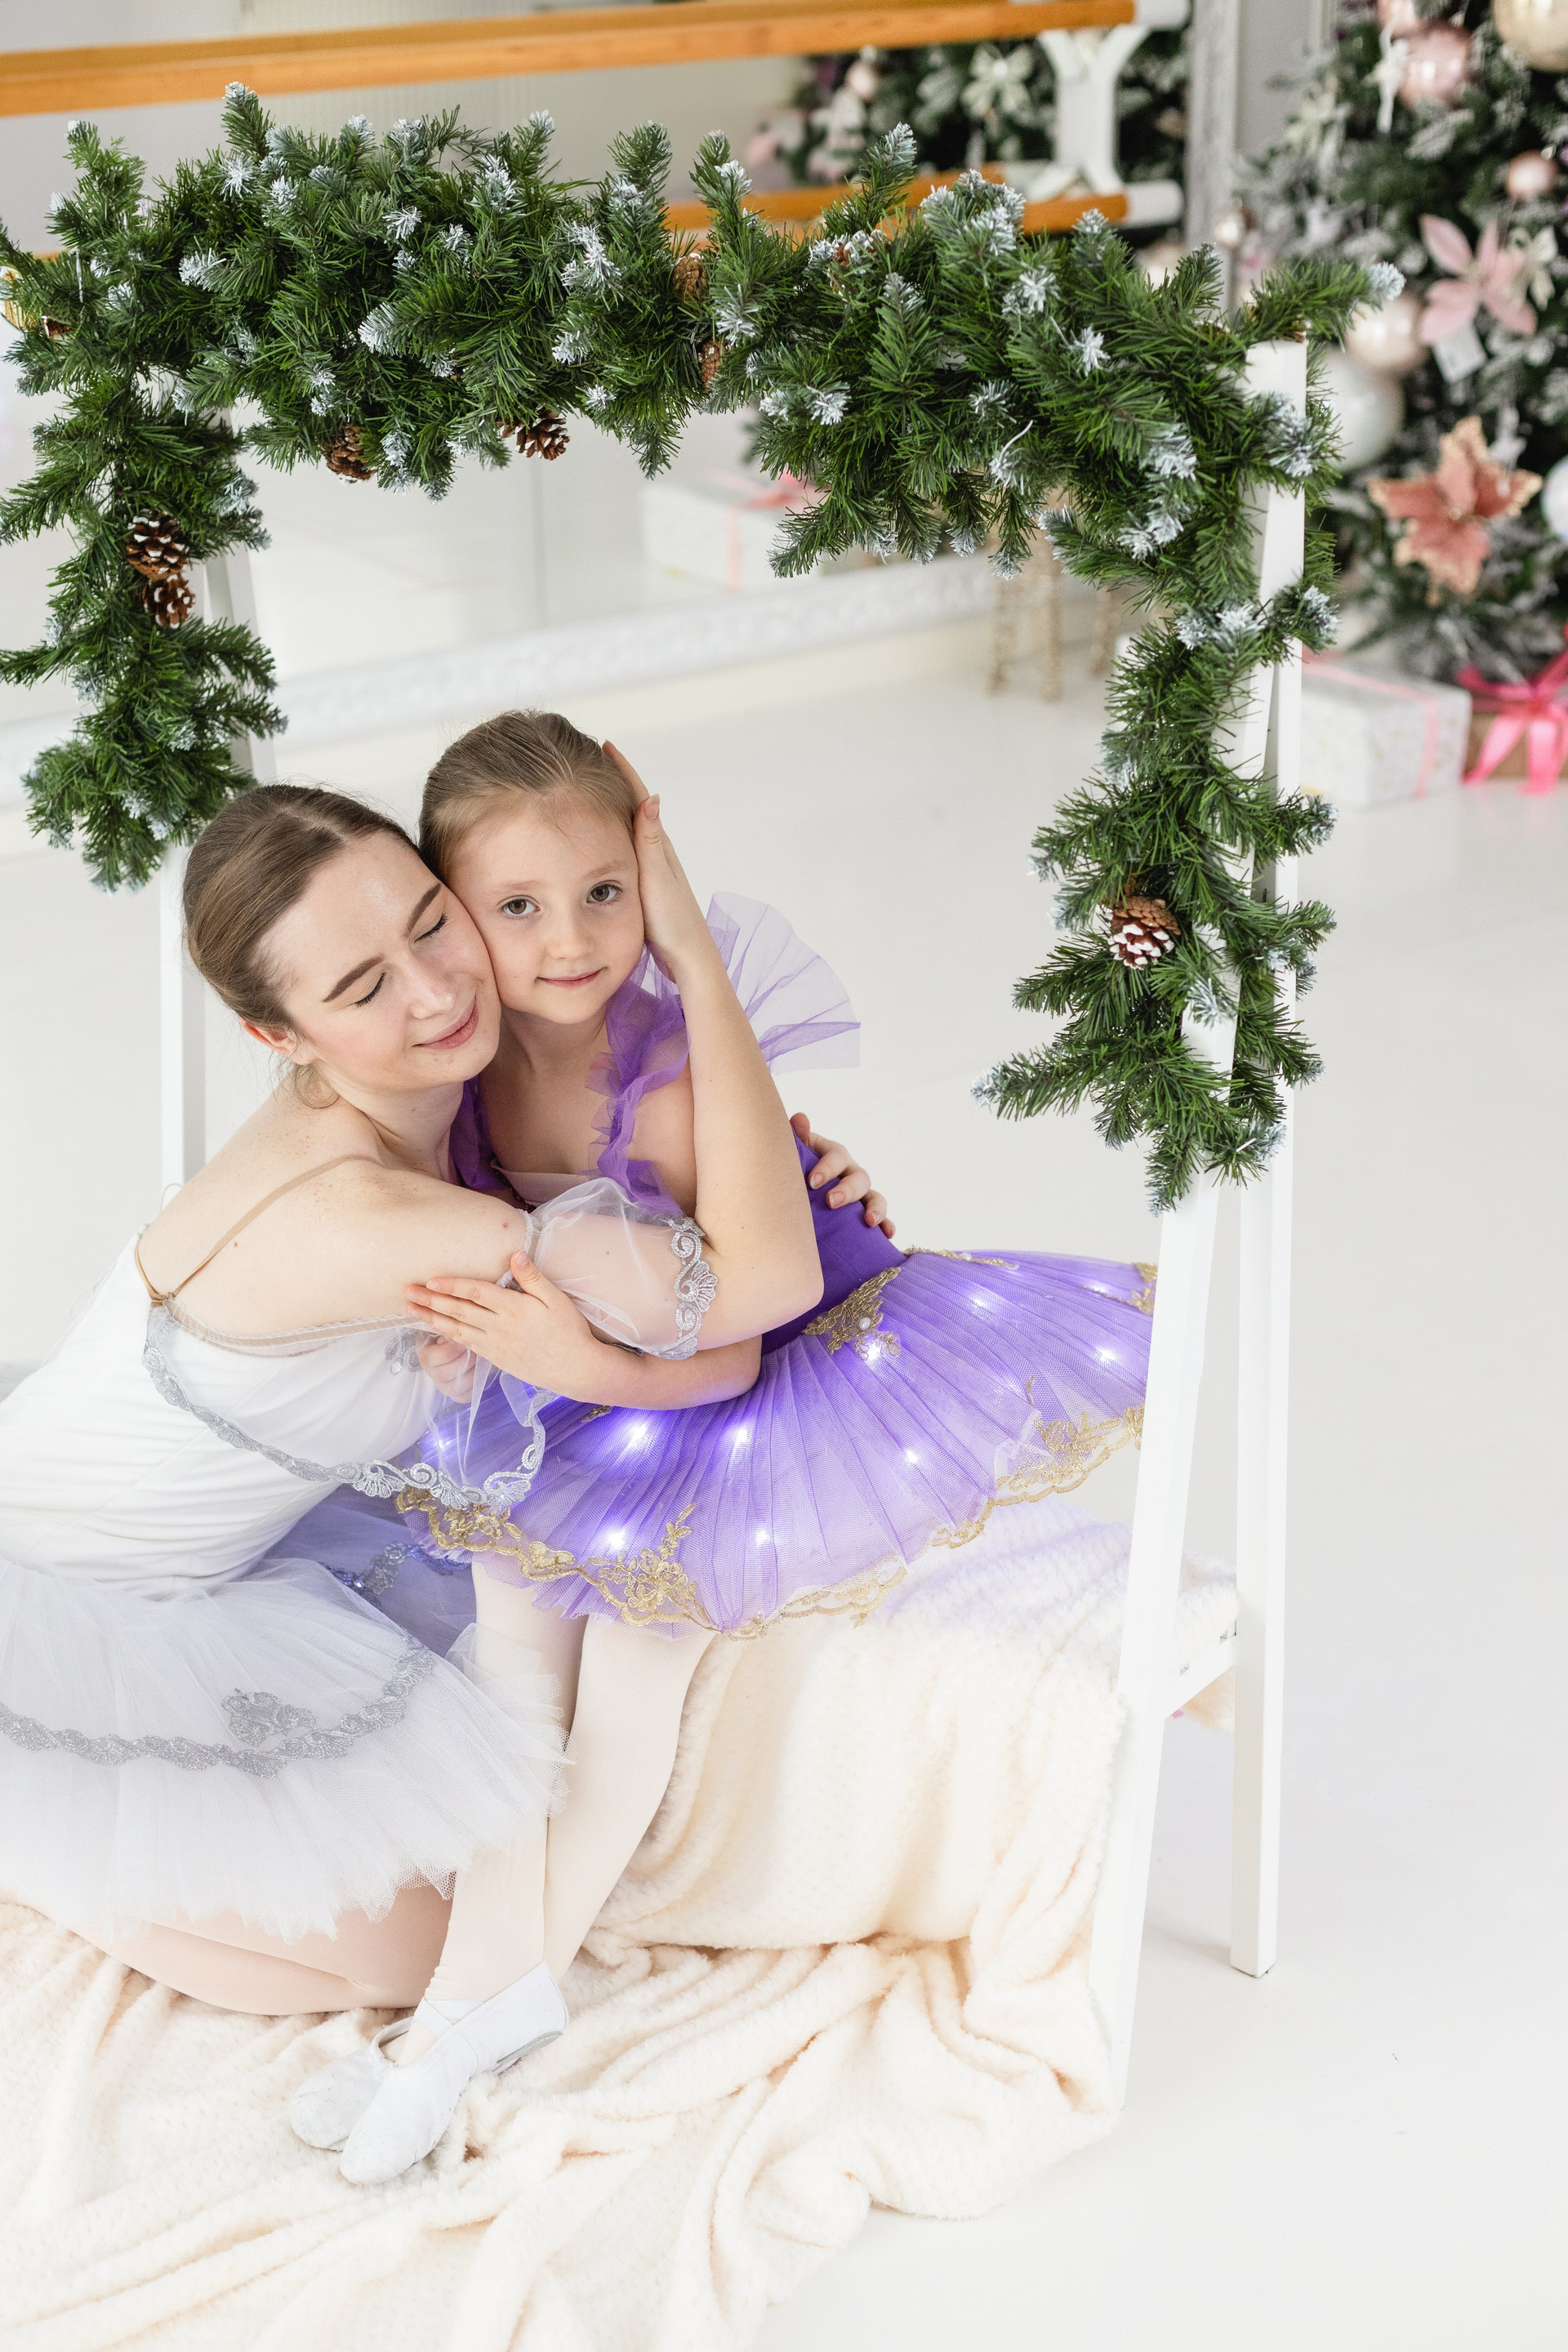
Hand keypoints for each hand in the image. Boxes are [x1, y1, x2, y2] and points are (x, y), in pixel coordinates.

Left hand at [407, 1253, 635, 1401]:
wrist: (575, 1369)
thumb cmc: (569, 1331)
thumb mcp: (557, 1299)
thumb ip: (533, 1277)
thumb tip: (514, 1254)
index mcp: (514, 1309)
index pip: (476, 1293)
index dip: (452, 1285)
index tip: (430, 1279)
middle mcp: (499, 1327)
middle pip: (459, 1311)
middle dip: (431, 1301)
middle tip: (407, 1292)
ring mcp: (494, 1345)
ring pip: (456, 1329)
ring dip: (431, 1318)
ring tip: (411, 1309)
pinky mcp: (494, 1358)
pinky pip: (465, 1343)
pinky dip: (446, 1334)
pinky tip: (435, 1327)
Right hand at [603, 741, 715, 984]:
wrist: (688, 956)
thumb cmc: (673, 922)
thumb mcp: (656, 879)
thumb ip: (651, 842)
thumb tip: (651, 797)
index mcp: (660, 846)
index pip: (639, 797)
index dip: (623, 770)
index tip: (605, 744)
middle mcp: (659, 851)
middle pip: (635, 805)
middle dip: (616, 779)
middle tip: (593, 758)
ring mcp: (655, 867)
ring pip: (631, 826)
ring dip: (615, 805)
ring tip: (592, 789)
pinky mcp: (649, 883)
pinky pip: (628, 847)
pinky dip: (615, 832)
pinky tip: (604, 838)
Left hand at [791, 1111, 894, 1237]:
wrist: (798, 1192)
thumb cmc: (796, 1169)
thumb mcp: (796, 1152)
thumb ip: (797, 1137)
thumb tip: (800, 1118)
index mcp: (833, 1156)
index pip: (836, 1156)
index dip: (827, 1167)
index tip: (812, 1182)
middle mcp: (850, 1173)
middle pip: (858, 1177)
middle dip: (847, 1190)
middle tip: (830, 1202)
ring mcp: (861, 1193)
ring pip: (875, 1197)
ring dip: (876, 1208)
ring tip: (869, 1221)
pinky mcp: (866, 1212)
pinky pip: (882, 1218)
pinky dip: (887, 1225)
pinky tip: (888, 1234)